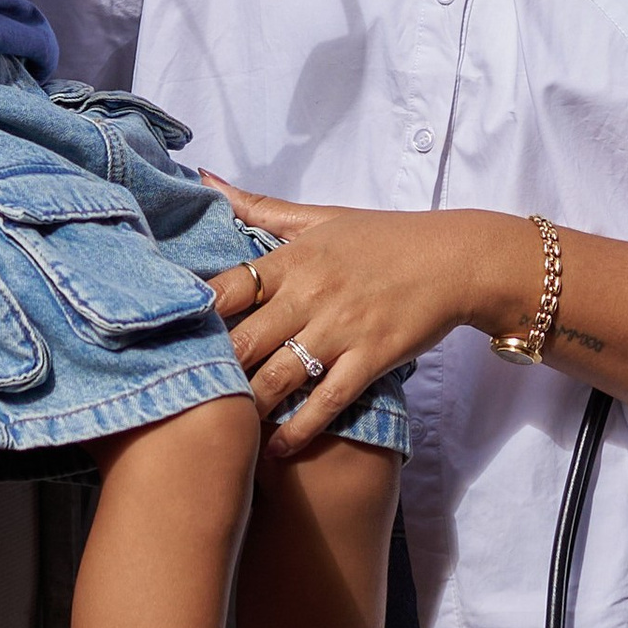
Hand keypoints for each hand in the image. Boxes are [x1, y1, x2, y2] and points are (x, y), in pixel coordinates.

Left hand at [204, 188, 528, 455]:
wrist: (456, 259)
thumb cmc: (384, 238)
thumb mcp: (320, 217)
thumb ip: (260, 207)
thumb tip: (204, 177)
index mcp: (294, 259)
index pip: (228, 287)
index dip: (194, 315)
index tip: (172, 337)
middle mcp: (311, 294)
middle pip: (244, 340)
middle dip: (212, 370)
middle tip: (186, 396)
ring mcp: (342, 330)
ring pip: (279, 377)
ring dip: (248, 407)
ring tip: (224, 431)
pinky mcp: (371, 359)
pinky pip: (327, 403)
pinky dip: (299, 430)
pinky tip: (276, 450)